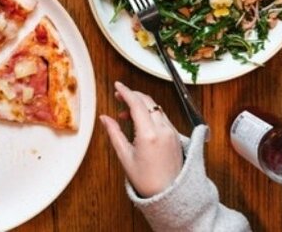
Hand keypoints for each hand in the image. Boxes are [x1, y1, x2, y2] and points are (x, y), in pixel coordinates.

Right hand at [99, 81, 183, 197]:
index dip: (125, 92)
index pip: (136, 103)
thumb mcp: (125, 156)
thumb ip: (114, 133)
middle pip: (148, 102)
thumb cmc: (147, 180)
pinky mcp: (176, 137)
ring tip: (126, 113)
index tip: (117, 86)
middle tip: (119, 97)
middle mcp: (163, 130)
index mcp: (149, 134)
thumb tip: (105, 119)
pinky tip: (141, 122)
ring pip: (156, 108)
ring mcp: (172, 132)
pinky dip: (150, 113)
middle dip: (133, 95)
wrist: (171, 195)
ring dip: (141, 105)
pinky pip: (162, 117)